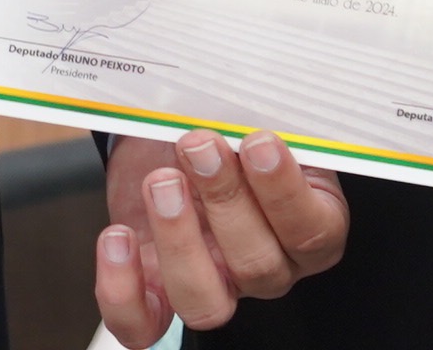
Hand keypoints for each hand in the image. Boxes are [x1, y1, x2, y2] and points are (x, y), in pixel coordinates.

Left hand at [95, 126, 348, 339]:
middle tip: (199, 145)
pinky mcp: (156, 293)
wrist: (176, 134)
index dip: (285, 192)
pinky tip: (118, 237)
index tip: (259, 142)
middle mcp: (266, 266)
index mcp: (309, 224)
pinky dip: (122, 289)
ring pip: (205, 304)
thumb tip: (253, 107)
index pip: (313, 232)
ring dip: (179, 242)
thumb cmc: (228, 123)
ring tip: (161, 183)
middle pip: (258, 265)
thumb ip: (264, 116)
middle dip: (224, 198)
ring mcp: (213, 285)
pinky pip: (141, 324)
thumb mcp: (253, 112)